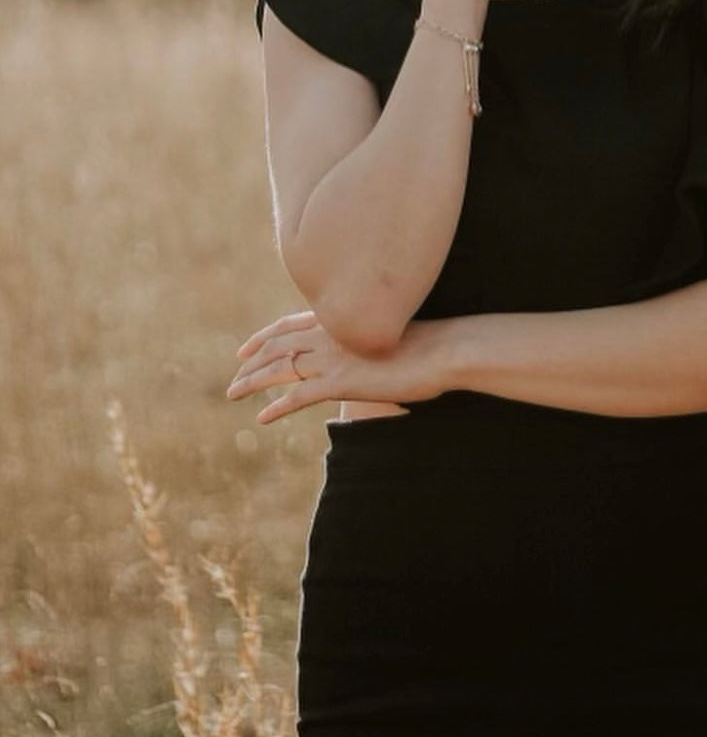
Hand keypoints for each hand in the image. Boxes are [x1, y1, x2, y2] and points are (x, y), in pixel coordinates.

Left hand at [225, 310, 454, 424]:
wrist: (444, 350)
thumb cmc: (428, 343)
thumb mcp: (391, 334)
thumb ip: (369, 339)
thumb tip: (367, 349)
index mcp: (342, 319)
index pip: (290, 324)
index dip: (264, 336)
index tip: (246, 347)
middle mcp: (331, 334)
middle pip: (277, 345)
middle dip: (251, 361)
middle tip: (234, 377)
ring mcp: (334, 358)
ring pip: (279, 369)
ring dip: (252, 382)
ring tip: (233, 394)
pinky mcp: (341, 383)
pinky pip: (297, 397)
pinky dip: (276, 407)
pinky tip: (262, 417)